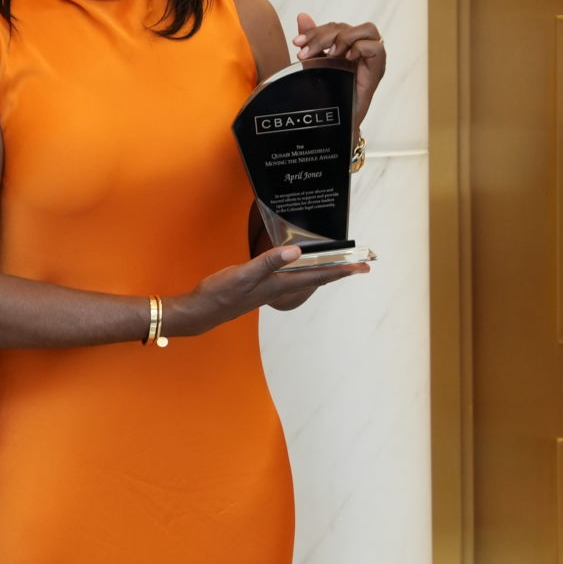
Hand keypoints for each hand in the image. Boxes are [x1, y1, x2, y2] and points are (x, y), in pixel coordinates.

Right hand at [172, 243, 367, 334]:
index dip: (340, 269)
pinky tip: (301, 269)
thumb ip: (268, 262)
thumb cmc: (220, 293)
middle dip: (338, 272)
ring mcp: (271, 289)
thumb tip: (295, 252)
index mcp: (279, 284)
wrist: (201, 311)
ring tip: (339, 267)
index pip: (316, 274)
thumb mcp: (242, 274)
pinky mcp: (261, 287)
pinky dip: (304, 272)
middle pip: (316, 278)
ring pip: (305, 279)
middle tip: (360, 266)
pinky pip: (291, 279)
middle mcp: (279, 287)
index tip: (361, 266)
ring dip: (323, 272)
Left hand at [294, 14, 385, 127]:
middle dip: (322, 35)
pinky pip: (377, 47)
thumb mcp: (313, 64)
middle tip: (305, 53)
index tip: (297, 43)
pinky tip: (345, 58)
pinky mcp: (378, 70)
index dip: (315, 30)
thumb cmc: (326, 96)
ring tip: (329, 54)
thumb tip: (302, 16)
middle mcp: (361, 50)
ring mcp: (371, 59)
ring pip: (368, 29)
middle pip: (347, 26)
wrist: (332, 125)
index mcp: (346, 47)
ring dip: (344, 37)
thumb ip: (311, 41)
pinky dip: (360, 47)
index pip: (335, 26)